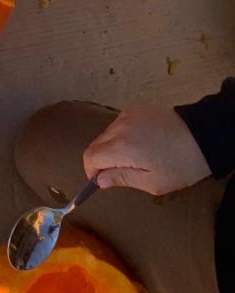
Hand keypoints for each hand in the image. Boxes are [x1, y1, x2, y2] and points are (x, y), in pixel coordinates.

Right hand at [83, 106, 210, 196]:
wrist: (202, 135)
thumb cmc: (180, 165)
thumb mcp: (153, 183)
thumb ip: (121, 179)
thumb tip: (99, 180)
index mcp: (121, 148)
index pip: (90, 157)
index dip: (90, 171)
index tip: (101, 180)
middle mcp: (119, 128)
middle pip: (95, 144)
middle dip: (101, 161)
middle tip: (121, 172)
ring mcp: (126, 115)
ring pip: (106, 134)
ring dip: (111, 148)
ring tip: (134, 158)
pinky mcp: (135, 109)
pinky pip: (118, 125)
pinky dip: (121, 136)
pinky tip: (140, 144)